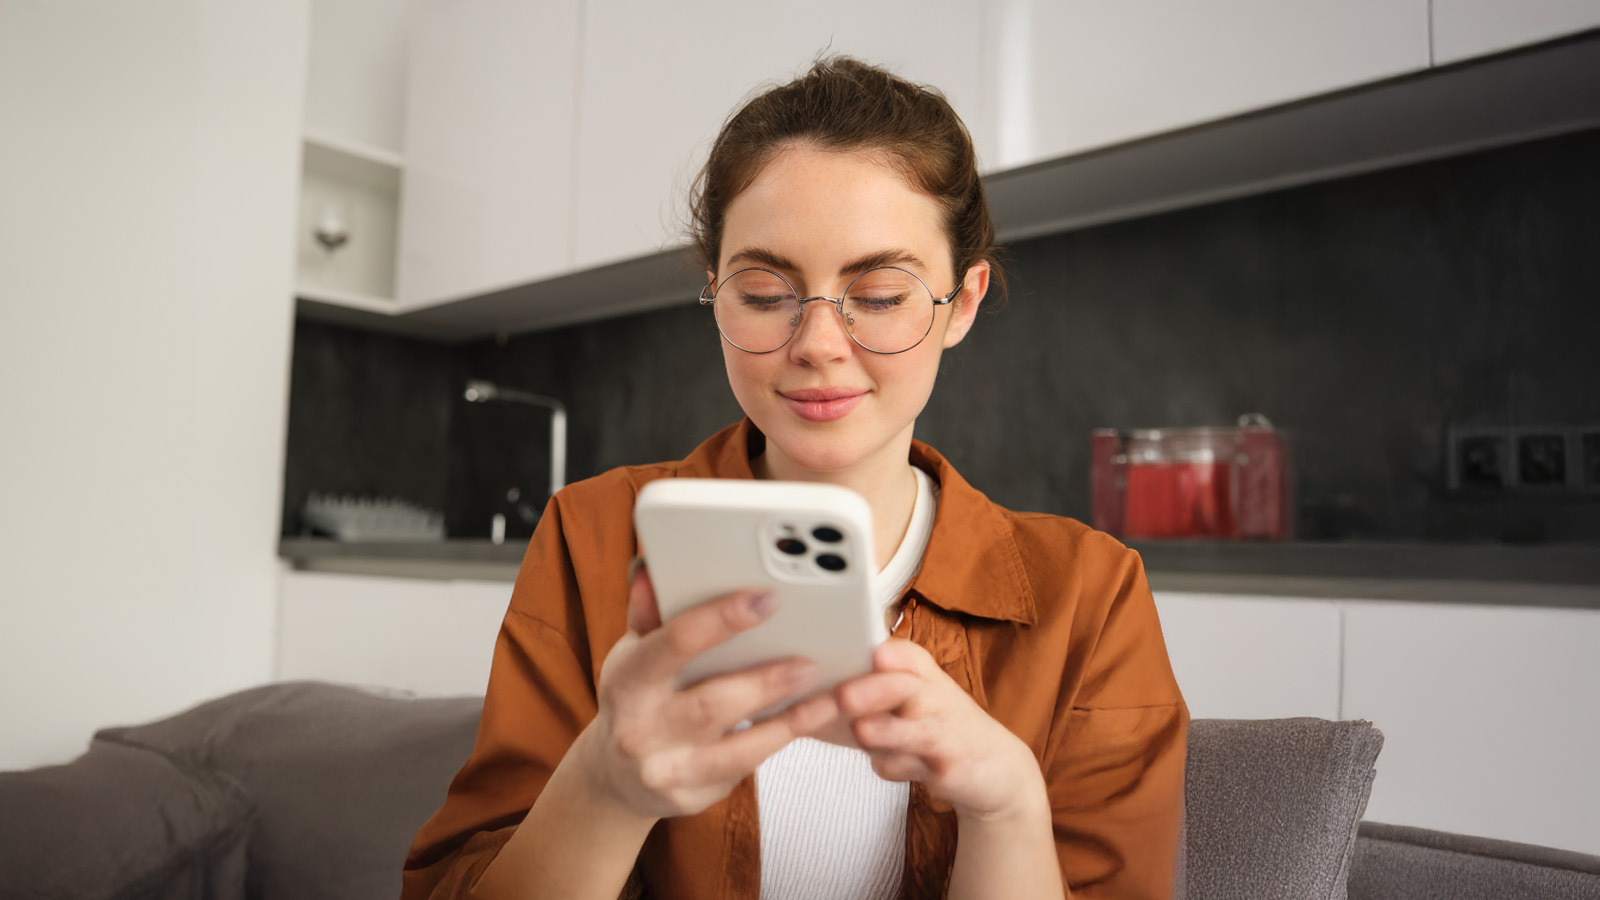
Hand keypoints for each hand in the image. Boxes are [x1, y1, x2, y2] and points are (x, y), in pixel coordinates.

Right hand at [576, 563, 838, 821]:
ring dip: (787, 719)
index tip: (765, 599)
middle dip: (765, 681)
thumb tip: (655, 568)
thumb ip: (650, 614)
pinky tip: (810, 719)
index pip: (675, 643)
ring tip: (826, 696)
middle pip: (712, 702)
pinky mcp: (693, 797)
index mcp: (628, 679)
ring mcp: (668, 768)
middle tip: (810, 660)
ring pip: (737, 746)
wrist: (616, 777)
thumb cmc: (638, 699)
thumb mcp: (634, 654)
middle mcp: (642, 727)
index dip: (721, 619)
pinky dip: (780, 741)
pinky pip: (746, 767)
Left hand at [837, 640, 1046, 821]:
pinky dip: (892, 767)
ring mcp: (944, 732)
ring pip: (912, 731)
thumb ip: (865, 690)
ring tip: (862, 732)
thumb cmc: (935, 726)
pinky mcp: (948, 766)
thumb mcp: (908, 699)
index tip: (870, 652)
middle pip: (905, 688)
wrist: (991, 768)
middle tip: (843, 697)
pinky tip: (884, 764)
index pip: (908, 656)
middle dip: (873, 691)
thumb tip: (799, 690)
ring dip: (884, 733)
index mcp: (922, 674)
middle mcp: (935, 697)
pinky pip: (914, 767)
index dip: (889, 653)